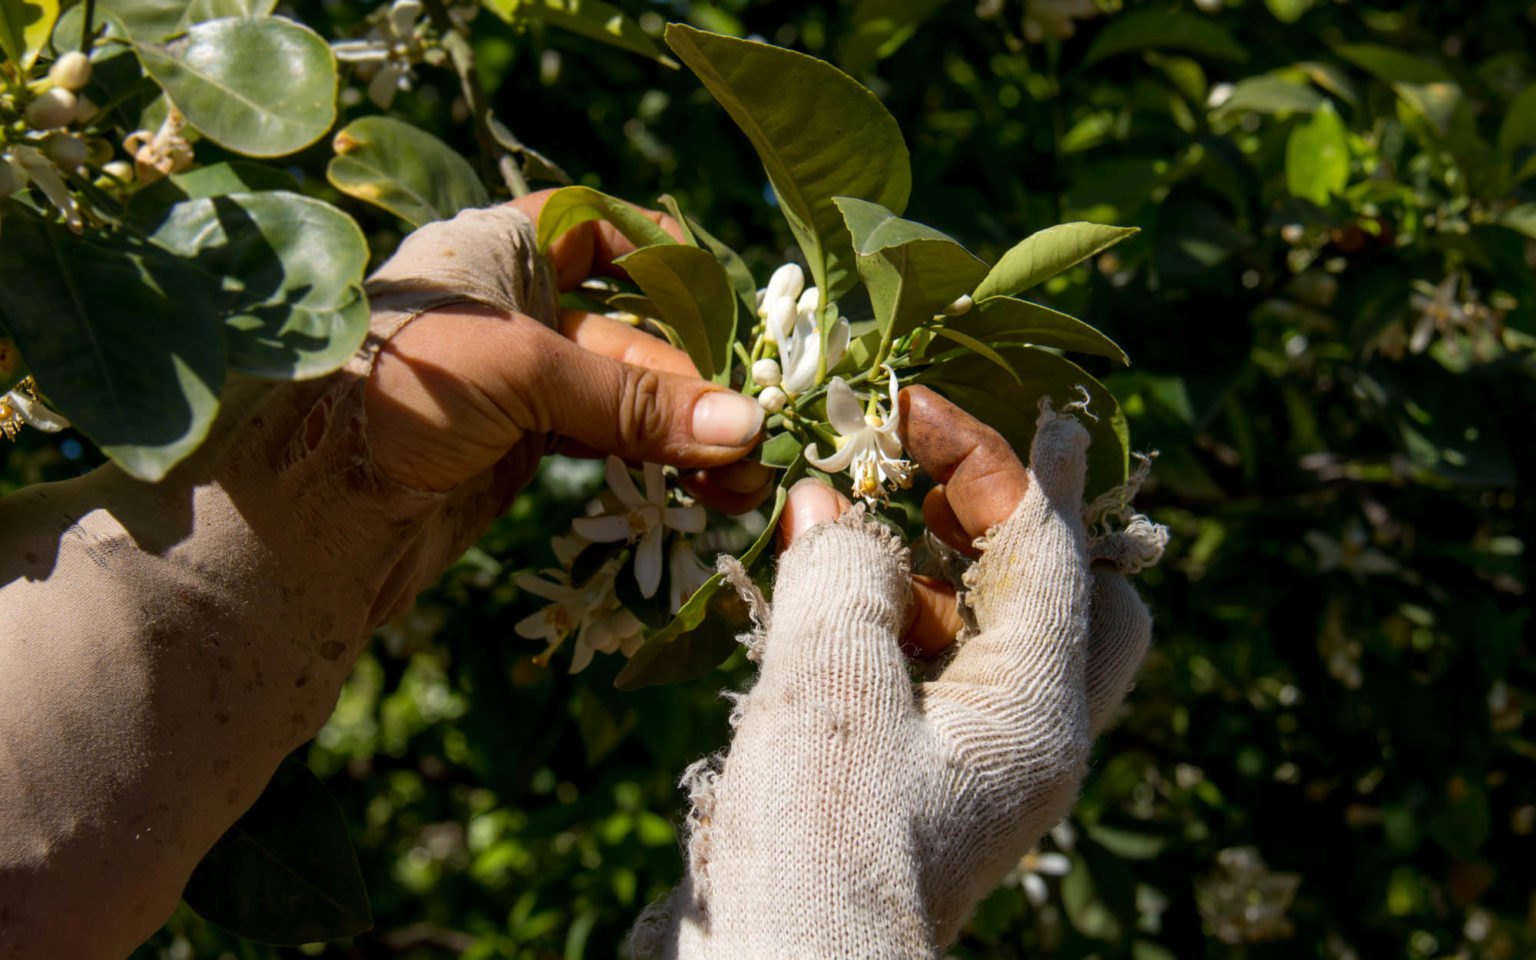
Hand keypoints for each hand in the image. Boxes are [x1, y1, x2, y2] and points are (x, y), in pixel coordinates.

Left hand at [363, 190, 773, 509]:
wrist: (305, 505)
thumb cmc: (397, 392)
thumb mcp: (522, 374)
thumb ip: (632, 399)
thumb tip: (744, 428)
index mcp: (503, 247)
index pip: (604, 230)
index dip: (666, 264)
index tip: (725, 315)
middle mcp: (517, 304)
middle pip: (634, 331)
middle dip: (697, 385)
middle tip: (756, 441)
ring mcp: (520, 378)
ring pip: (626, 395)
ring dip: (686, 434)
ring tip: (742, 481)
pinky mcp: (520, 442)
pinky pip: (606, 440)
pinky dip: (652, 461)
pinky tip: (699, 487)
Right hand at [633, 393, 1161, 957]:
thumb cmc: (822, 838)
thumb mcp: (832, 685)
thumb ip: (843, 573)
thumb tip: (830, 507)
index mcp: (1039, 710)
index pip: (1046, 547)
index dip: (988, 459)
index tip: (921, 400)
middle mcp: (1027, 739)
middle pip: (1075, 601)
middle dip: (1017, 521)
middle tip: (941, 470)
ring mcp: (973, 768)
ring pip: (996, 640)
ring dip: (940, 571)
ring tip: (859, 520)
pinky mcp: (911, 786)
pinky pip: (927, 679)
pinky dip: (889, 624)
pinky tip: (821, 602)